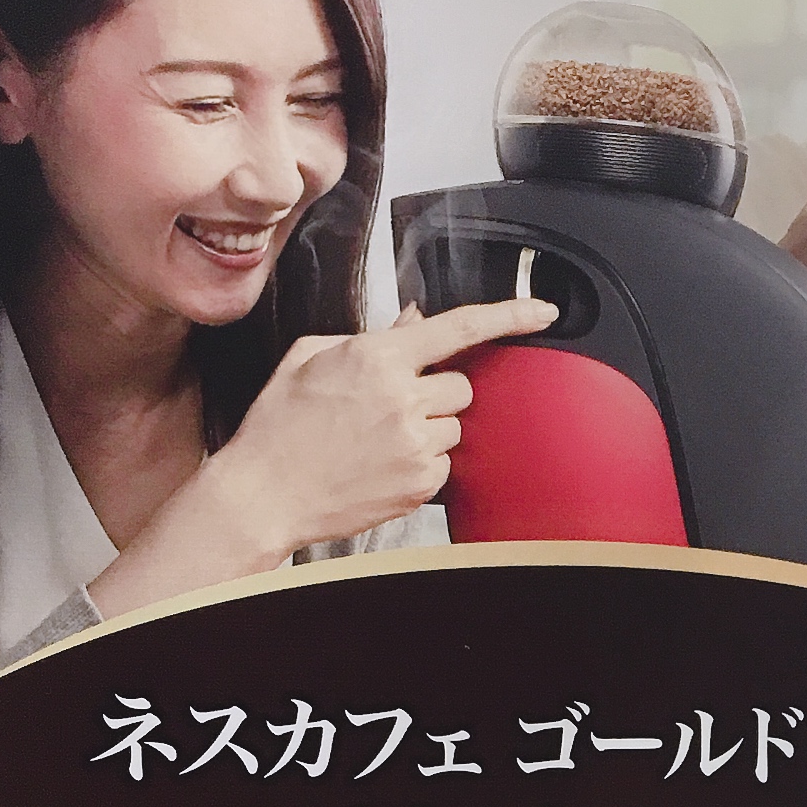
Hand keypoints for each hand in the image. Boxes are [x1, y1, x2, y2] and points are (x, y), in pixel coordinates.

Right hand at [88, 296, 557, 618]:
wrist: (265, 493)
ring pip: (454, 427)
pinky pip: (445, 464)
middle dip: (437, 392)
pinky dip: (423, 463)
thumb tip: (415, 323)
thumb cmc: (279, 428)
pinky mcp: (420, 484)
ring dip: (429, 428)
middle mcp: (403, 400)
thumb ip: (371, 338)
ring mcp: (415, 445)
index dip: (509, 316)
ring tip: (379, 439)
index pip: (458, 328)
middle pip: (462, 386)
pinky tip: (382, 464)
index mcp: (376, 358)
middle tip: (395, 405)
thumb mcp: (310, 358)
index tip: (541, 312)